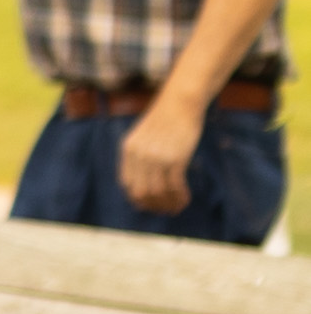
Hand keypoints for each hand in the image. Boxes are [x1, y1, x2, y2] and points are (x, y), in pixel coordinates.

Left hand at [122, 88, 205, 211]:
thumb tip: (145, 182)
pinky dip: (180, 196)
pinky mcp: (175, 159)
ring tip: (177, 207)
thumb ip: (140, 156)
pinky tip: (185, 199)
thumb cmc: (165, 119)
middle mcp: (139, 155)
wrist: (180, 103)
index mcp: (128, 149)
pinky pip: (175, 186)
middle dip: (154, 205)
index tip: (148, 204)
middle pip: (142, 192)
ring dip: (169, 203)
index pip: (127, 183)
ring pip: (159, 192)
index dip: (137, 197)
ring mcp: (156, 158)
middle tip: (165, 210)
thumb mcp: (143, 136)